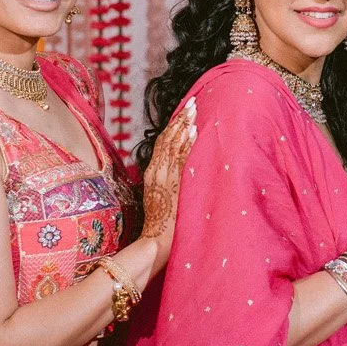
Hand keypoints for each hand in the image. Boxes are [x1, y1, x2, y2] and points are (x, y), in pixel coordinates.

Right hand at [139, 98, 196, 271]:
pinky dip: (185, 143)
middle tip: (192, 102)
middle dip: (180, 119)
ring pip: (172, 144)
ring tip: (195, 109)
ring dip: (184, 125)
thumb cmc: (160, 225)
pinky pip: (178, 159)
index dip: (173, 127)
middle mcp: (154, 171)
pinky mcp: (170, 184)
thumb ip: (167, 184)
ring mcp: (162, 177)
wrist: (154, 242)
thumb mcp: (161, 198)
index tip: (184, 113)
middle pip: (167, 138)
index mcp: (151, 173)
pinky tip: (194, 131)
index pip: (162, 144)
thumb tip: (178, 175)